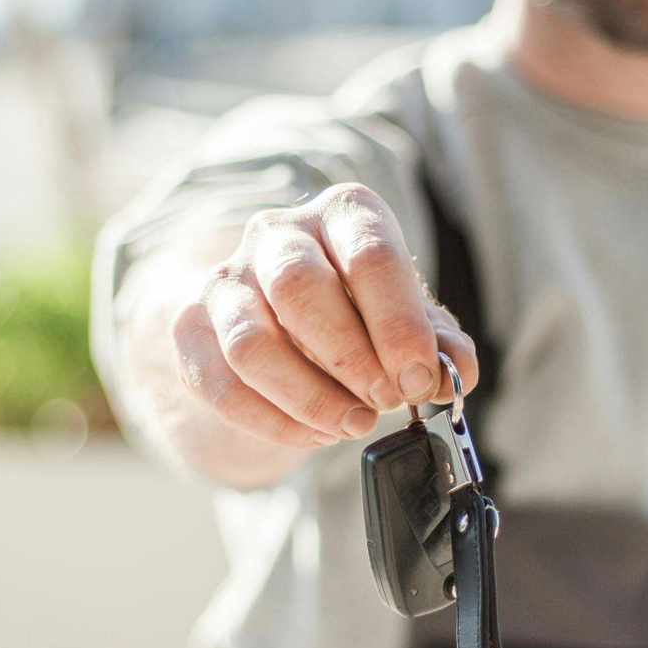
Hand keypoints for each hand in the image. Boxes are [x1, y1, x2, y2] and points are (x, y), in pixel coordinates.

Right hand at [171, 183, 480, 448]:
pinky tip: (314, 434)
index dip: (398, 325)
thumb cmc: (354, 312)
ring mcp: (227, 280)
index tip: (417, 379)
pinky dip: (274, 422)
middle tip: (385, 401)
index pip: (369, 254)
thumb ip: (437, 344)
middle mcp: (278, 233)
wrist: (275, 318)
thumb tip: (455, 370)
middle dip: (350, 357)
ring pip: (252, 343)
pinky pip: (223, 385)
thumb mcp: (406, 320)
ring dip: (309, 397)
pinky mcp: (191, 329)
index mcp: (343, 214)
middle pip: (299, 287)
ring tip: (353, 424)